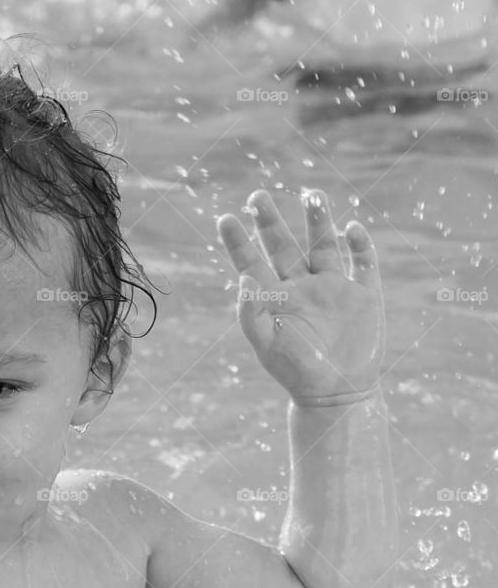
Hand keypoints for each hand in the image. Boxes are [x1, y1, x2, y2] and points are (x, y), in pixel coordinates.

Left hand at [217, 189, 383, 405]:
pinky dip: (360, 244)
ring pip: (323, 244)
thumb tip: (243, 276)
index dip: (238, 242)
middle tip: (257, 196)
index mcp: (275, 299)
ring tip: (311, 194)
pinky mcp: (363, 294)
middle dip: (270, 221)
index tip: (225, 218)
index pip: (252, 263)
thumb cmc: (296, 371)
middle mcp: (302, 287)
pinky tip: (352, 228)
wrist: (337, 393)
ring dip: (318, 219)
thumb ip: (251, 312)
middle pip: (283, 246)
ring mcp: (333, 288)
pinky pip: (363, 262)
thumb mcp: (267, 344)